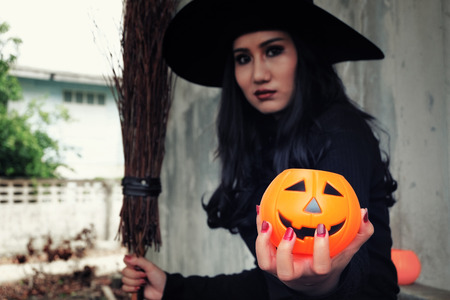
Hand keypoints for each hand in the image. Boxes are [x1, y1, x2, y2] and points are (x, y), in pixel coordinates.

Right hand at [122, 254, 166, 299]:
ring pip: (124, 280)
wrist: (162, 290)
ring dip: (135, 282)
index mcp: (137, 263)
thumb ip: (139, 260)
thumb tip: (127, 257)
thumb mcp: (150, 266)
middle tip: (144, 275)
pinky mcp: (131, 288)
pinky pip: (124, 288)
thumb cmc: (158, 277)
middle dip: (135, 275)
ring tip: (144, 282)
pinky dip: (132, 289)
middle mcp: (133, 271)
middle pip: (124, 271)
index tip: (138, 266)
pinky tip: (139, 288)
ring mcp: (132, 280)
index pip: (126, 260)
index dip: (130, 263)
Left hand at [255, 208, 372, 295]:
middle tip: (290, 230)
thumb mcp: (346, 249)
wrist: (312, 278)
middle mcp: (297, 273)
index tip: (322, 228)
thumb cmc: (331, 259)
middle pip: (287, 272)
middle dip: (286, 252)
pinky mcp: (269, 261)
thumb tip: (364, 212)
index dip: (320, 249)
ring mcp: (280, 269)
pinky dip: (259, 229)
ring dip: (264, 243)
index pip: (320, 266)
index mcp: (317, 271)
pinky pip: (260, 247)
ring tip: (267, 221)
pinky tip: (261, 209)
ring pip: (266, 263)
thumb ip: (359, 233)